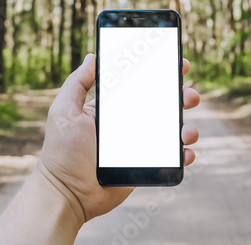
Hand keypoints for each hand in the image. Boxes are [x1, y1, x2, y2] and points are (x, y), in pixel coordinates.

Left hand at [37, 54, 200, 224]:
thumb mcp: (64, 111)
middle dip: (180, 96)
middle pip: (161, 105)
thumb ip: (77, 83)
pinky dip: (183, 154)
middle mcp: (127, 123)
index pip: (138, 84)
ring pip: (170, 130)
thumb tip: (92, 56)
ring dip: (186, 126)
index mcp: (111, 108)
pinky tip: (185, 152)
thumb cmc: (62, 153)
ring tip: (187, 131)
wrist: (67, 194)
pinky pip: (170, 157)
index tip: (175, 63)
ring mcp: (138, 145)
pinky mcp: (144, 166)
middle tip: (189, 95)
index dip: (158, 72)